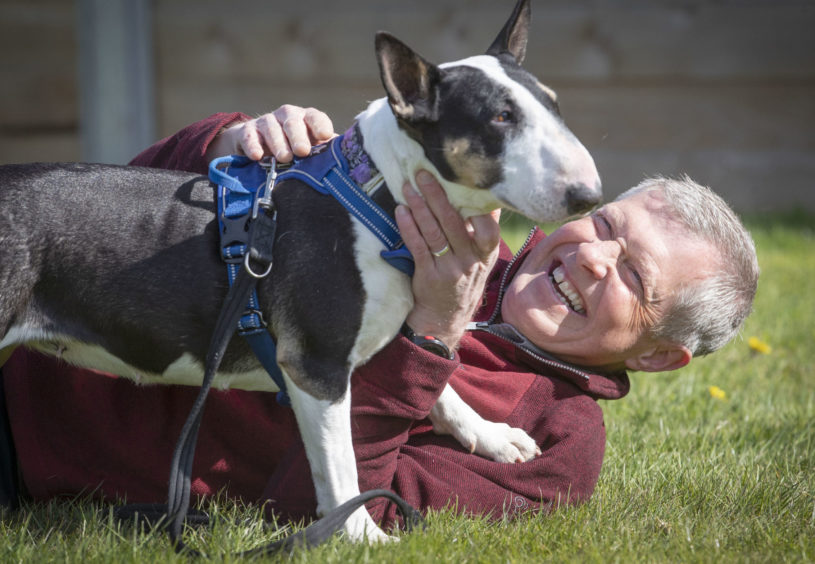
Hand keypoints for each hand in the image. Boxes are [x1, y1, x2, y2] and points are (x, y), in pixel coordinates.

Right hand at [205, 105, 334, 162]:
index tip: (325, 135)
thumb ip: (325, 153)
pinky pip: (249, 136)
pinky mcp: (247, 131)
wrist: (257, 146)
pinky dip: (253, 145)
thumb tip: (346, 165)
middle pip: (293, 121)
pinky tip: (257, 156)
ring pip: (272, 128)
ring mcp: (266, 122)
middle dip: (298, 136)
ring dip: (278, 143)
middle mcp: (287, 116)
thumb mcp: (310, 149)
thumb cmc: (292, 149)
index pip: (315, 117)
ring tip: (284, 158)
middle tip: (303, 151)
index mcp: (306, 119)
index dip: (320, 125)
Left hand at [396, 171, 500, 350]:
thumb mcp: (481, 258)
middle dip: (438, 194)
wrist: (445, 319)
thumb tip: (484, 192)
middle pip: (454, 222)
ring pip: (434, 231)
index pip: (487, 226)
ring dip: (419, 206)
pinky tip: (401, 211)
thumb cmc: (463, 280)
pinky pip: (418, 246)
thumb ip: (482, 229)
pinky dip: (408, 226)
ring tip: (409, 186)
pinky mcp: (429, 276)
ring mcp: (450, 269)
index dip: (476, 203)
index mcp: (486, 252)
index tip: (462, 178)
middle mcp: (470, 260)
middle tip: (424, 172)